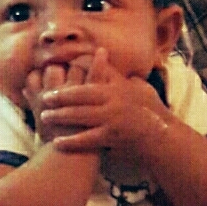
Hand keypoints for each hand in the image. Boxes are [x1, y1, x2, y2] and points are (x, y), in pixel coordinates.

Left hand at [35, 49, 167, 159]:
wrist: (163, 137)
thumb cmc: (153, 112)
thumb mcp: (140, 88)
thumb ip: (122, 78)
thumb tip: (108, 63)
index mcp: (118, 88)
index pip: (89, 83)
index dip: (70, 83)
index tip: (55, 84)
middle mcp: (113, 101)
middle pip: (80, 97)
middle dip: (59, 98)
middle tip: (44, 99)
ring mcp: (112, 119)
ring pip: (80, 117)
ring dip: (60, 117)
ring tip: (45, 117)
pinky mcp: (112, 137)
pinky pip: (87, 139)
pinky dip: (71, 140)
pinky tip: (58, 141)